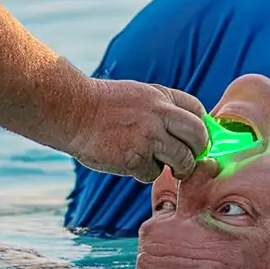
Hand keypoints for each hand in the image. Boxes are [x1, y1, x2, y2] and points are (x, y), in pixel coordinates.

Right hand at [64, 78, 209, 181]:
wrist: (69, 110)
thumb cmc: (101, 106)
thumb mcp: (137, 95)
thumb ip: (161, 110)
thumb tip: (187, 133)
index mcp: (160, 96)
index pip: (197, 112)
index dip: (200, 129)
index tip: (194, 140)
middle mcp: (159, 114)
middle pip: (199, 137)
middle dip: (196, 152)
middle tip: (185, 159)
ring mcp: (148, 136)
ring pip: (183, 160)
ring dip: (175, 168)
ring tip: (156, 163)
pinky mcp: (135, 158)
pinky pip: (153, 173)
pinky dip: (143, 172)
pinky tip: (127, 162)